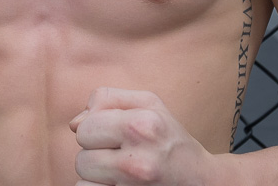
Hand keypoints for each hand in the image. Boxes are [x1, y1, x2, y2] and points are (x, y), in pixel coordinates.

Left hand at [70, 87, 219, 185]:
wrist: (203, 181)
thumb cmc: (170, 139)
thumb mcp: (149, 104)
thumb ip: (107, 100)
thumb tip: (74, 124)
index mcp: (142, 126)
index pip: (85, 128)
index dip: (96, 131)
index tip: (115, 135)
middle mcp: (139, 160)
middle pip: (81, 158)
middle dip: (96, 155)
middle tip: (121, 155)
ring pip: (84, 181)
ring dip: (98, 176)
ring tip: (122, 171)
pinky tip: (120, 184)